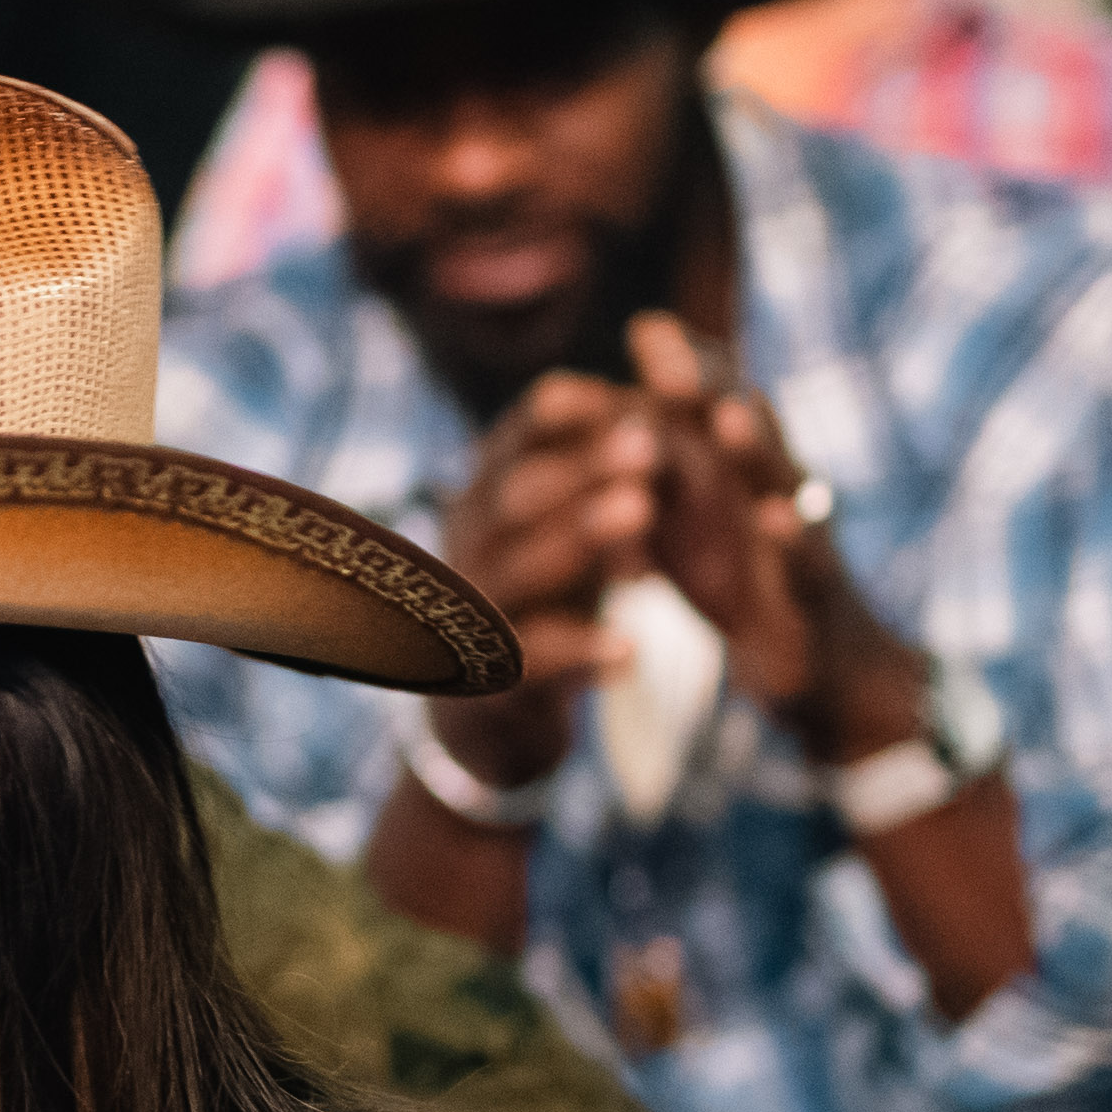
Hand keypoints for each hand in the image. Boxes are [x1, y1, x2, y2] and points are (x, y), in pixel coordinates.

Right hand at [426, 369, 659, 787]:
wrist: (492, 719)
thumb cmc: (542, 602)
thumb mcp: (560, 530)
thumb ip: (589, 475)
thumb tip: (647, 399)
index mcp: (482, 504)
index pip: (510, 445)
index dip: (554, 418)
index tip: (609, 391)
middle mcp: (464, 551)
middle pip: (515, 499)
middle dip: (583, 468)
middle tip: (647, 446)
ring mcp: (470, 618)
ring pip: (519, 571)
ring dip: (579, 540)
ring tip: (639, 515)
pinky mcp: (490, 683)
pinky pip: (533, 663)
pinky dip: (580, 652)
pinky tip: (631, 651)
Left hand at [624, 312, 918, 760]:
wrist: (811, 663)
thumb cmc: (737, 574)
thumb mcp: (685, 511)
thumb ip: (651, 458)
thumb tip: (586, 397)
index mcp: (735, 459)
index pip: (716, 389)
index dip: (686, 359)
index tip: (643, 333)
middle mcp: (772, 482)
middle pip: (752, 416)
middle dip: (715, 386)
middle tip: (670, 368)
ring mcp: (801, 535)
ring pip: (784, 481)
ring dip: (756, 450)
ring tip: (729, 421)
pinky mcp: (813, 596)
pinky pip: (808, 562)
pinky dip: (793, 542)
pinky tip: (774, 522)